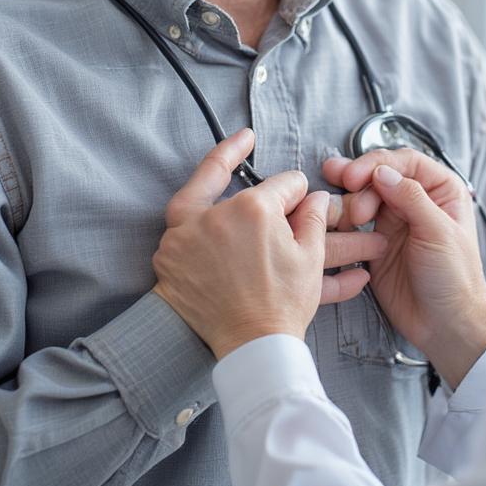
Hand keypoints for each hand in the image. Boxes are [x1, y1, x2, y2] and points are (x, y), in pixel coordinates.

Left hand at [153, 129, 386, 358]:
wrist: (252, 348)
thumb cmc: (282, 306)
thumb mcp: (310, 257)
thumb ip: (314, 217)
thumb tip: (314, 196)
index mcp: (254, 209)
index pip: (282, 184)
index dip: (299, 190)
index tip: (304, 195)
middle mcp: (215, 215)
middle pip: (230, 180)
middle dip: (238, 159)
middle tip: (244, 138)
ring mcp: (186, 236)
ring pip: (194, 198)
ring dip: (208, 183)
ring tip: (223, 157)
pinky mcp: (170, 258)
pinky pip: (180, 229)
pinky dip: (191, 221)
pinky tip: (200, 209)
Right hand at [323, 149, 485, 387]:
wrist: (445, 325)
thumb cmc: (456, 279)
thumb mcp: (438, 233)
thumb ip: (411, 198)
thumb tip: (382, 171)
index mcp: (441, 189)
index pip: (405, 161)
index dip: (378, 163)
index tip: (356, 175)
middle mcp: (417, 199)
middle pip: (380, 174)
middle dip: (359, 180)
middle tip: (344, 188)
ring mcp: (396, 219)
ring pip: (365, 194)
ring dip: (349, 197)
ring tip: (341, 209)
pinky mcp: (376, 240)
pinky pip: (355, 220)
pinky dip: (343, 216)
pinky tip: (335, 217)